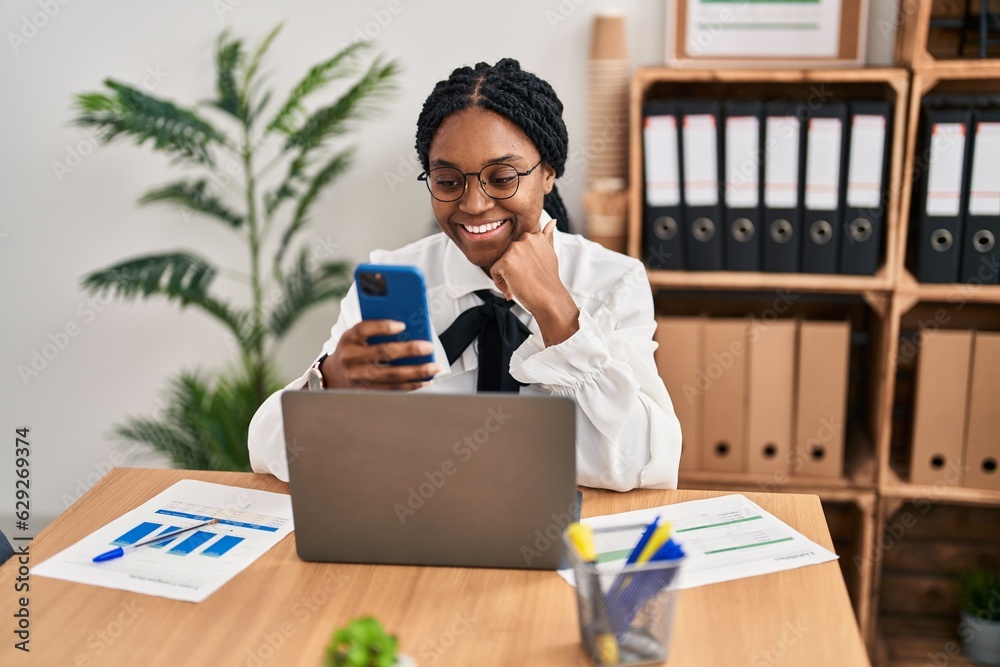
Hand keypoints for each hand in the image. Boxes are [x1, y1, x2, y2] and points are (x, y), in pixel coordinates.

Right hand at [320, 320, 440, 389]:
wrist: (333, 375)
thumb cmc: (352, 350)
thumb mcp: (356, 336)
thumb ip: (376, 330)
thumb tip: (408, 329)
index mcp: (349, 338)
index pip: (363, 329)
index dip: (382, 327)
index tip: (402, 325)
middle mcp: (351, 358)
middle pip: (382, 353)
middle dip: (409, 350)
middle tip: (428, 347)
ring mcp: (358, 377)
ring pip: (391, 375)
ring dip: (416, 372)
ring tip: (433, 368)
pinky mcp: (366, 391)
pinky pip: (392, 389)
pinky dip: (411, 385)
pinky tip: (425, 380)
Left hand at [489, 220, 578, 345]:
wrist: (549, 298)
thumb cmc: (548, 280)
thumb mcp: (550, 253)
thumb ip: (547, 237)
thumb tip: (553, 221)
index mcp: (535, 236)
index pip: (518, 247)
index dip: (522, 263)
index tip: (531, 272)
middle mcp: (525, 239)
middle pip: (508, 255)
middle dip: (513, 269)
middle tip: (526, 280)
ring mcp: (515, 249)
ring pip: (500, 263)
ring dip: (506, 276)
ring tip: (520, 284)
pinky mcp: (506, 261)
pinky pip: (494, 272)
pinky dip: (500, 283)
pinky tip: (513, 288)